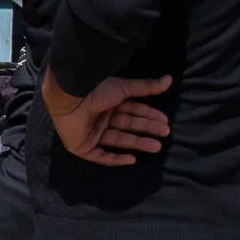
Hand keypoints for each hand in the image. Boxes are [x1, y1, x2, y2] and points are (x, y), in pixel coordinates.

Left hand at [50, 75, 172, 166]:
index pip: (132, 111)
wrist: (70, 97)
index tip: (165, 120)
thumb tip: (169, 79)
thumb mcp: (124, 88)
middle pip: (127, 125)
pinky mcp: (82, 146)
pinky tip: (132, 160)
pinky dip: (115, 159)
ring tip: (156, 146)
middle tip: (165, 133)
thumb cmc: (96, 90)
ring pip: (118, 140)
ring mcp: (90, 132)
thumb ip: (146, 87)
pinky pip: (100, 156)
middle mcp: (100, 117)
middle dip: (147, 129)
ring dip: (138, 143)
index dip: (149, 115)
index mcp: (107, 102)